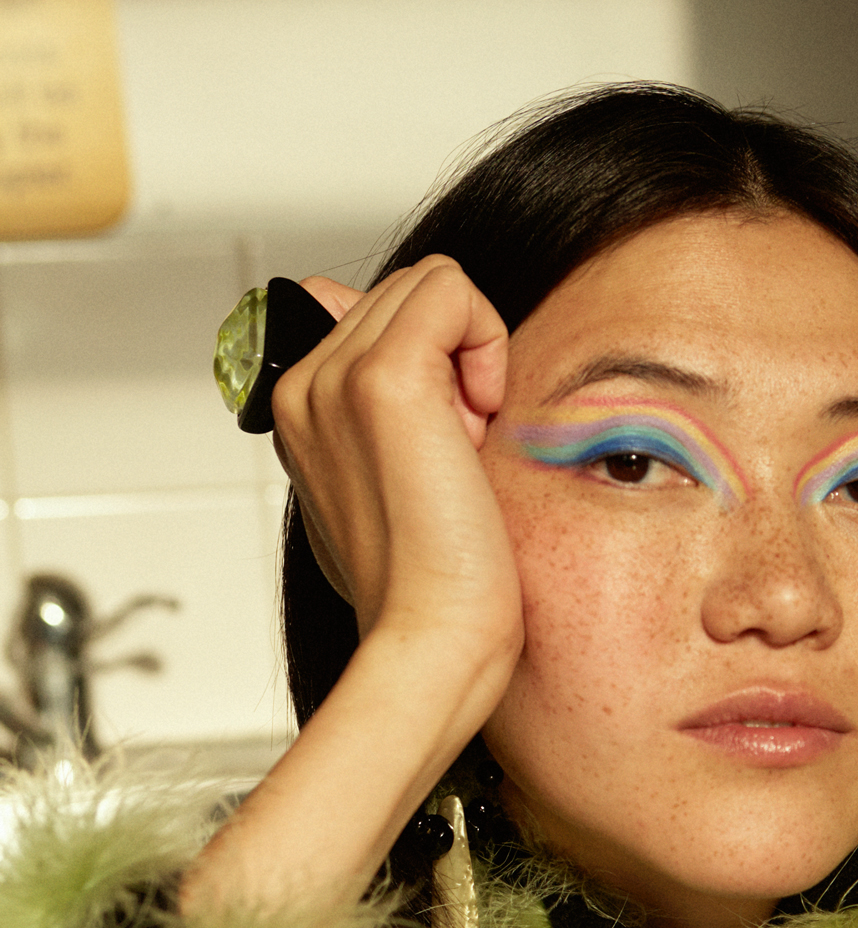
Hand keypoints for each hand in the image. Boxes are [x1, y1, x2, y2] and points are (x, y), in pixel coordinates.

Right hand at [181, 259, 520, 922]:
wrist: (433, 642)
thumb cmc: (430, 591)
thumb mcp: (397, 490)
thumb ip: (384, 420)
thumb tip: (405, 359)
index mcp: (301, 413)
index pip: (368, 314)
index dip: (427, 365)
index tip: (436, 455)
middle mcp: (306, 388)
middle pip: (407, 293)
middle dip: (452, 360)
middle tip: (455, 457)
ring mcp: (336, 379)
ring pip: (430, 285)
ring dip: (469, 355)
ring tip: (460, 448)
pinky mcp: (384, 379)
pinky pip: (452, 289)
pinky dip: (487, 344)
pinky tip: (477, 427)